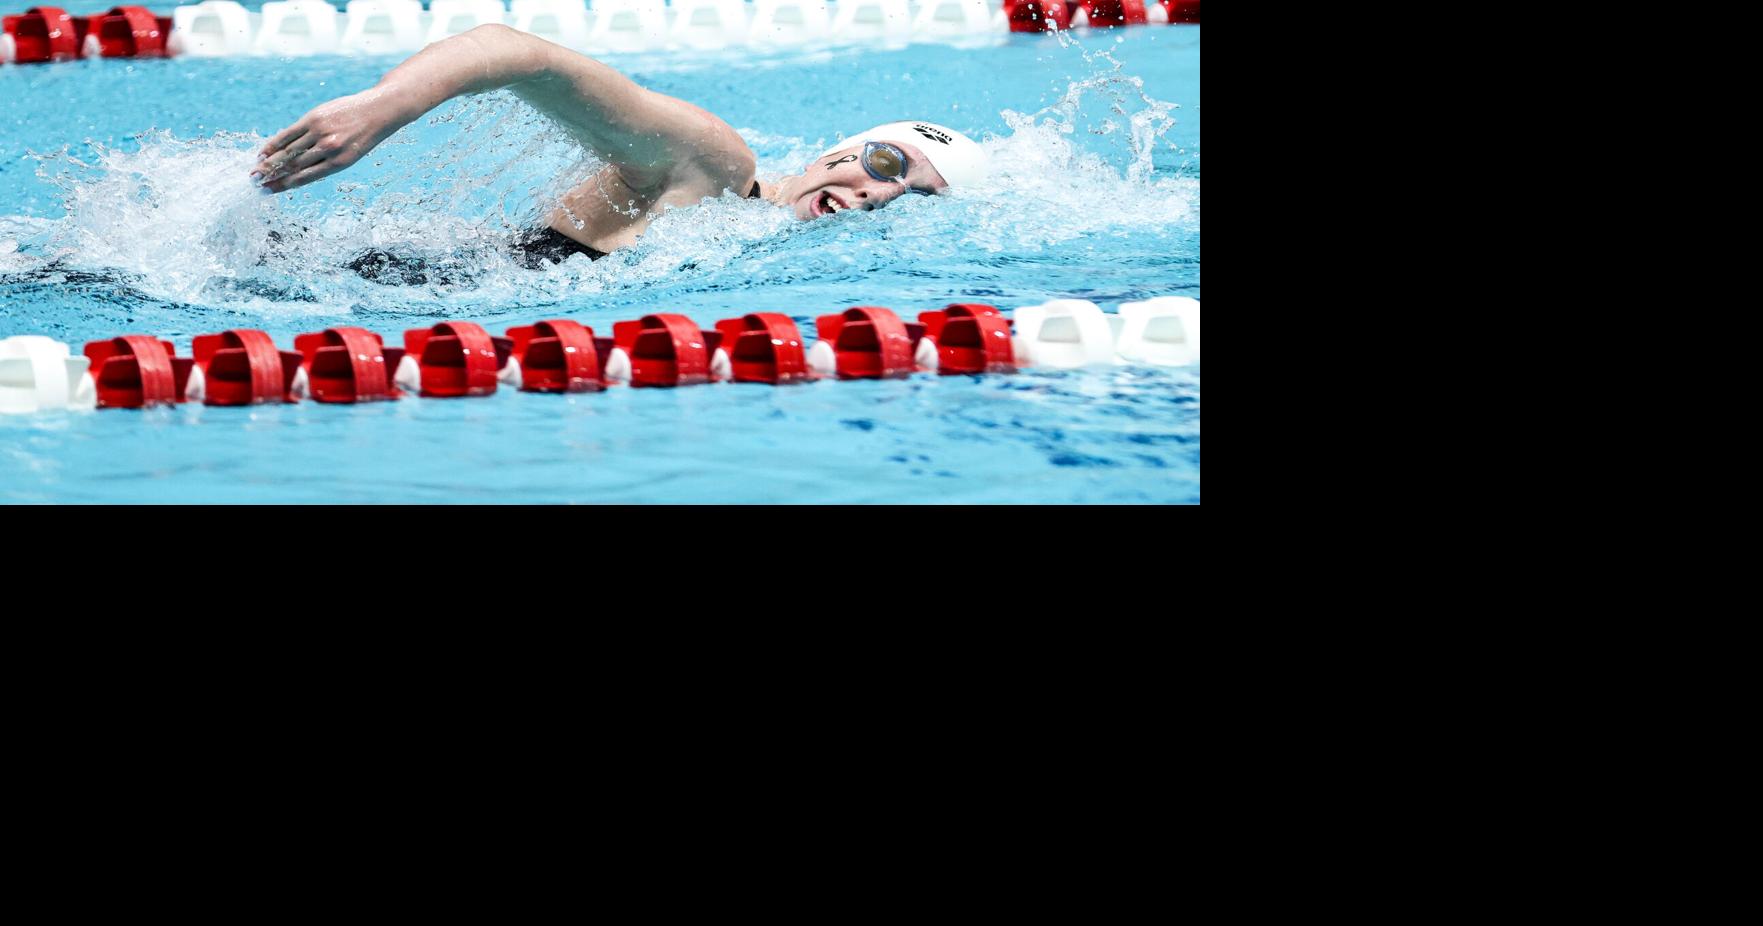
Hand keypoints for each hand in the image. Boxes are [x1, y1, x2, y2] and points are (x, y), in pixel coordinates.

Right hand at [253, 89, 405, 193]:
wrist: (378, 111)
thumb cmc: (362, 137)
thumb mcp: (349, 155)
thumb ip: (323, 161)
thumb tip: (293, 170)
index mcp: (339, 163)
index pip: (304, 177)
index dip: (283, 185)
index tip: (267, 191)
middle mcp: (329, 149)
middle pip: (293, 164)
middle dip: (271, 174)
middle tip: (255, 182)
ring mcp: (320, 132)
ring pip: (289, 150)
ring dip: (269, 161)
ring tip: (255, 171)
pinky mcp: (314, 118)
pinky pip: (289, 133)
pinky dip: (274, 143)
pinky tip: (263, 151)